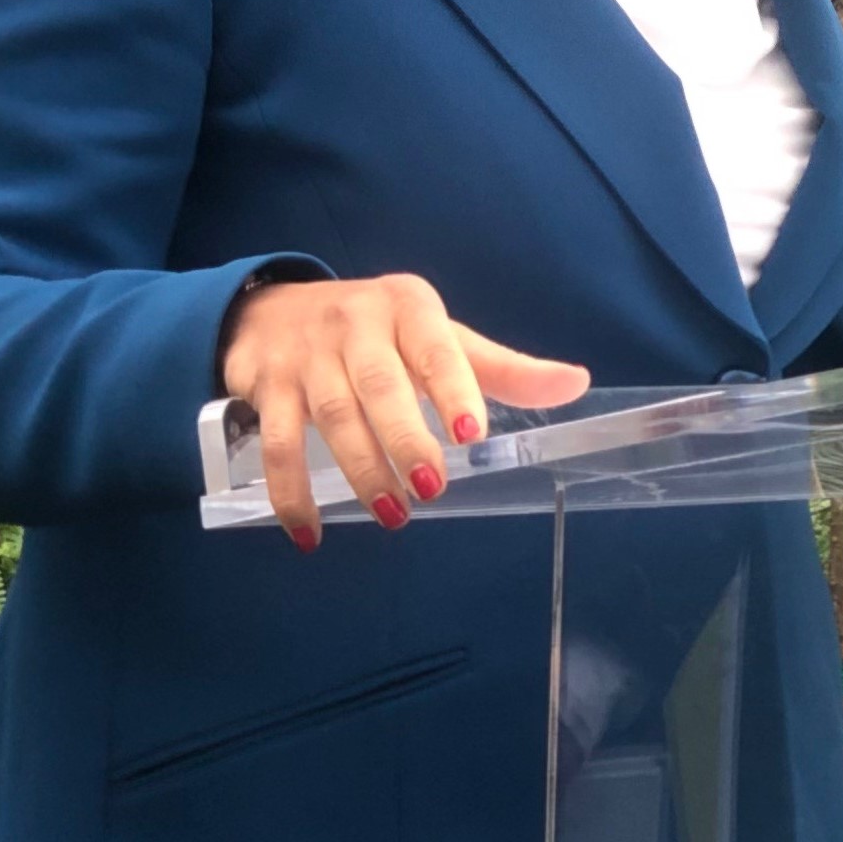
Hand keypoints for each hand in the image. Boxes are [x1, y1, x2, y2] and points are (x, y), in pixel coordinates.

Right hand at [222, 273, 589, 547]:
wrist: (270, 309)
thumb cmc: (377, 332)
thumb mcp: (438, 338)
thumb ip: (502, 369)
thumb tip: (577, 383)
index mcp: (409, 308)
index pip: (438, 350)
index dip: (455, 390)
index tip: (474, 436)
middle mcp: (355, 325)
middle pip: (381, 385)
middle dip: (407, 438)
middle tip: (432, 488)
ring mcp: (306, 356)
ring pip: (332, 414)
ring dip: (361, 468)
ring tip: (392, 514)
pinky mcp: (265, 386)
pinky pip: (276, 443)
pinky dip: (292, 491)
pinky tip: (310, 532)